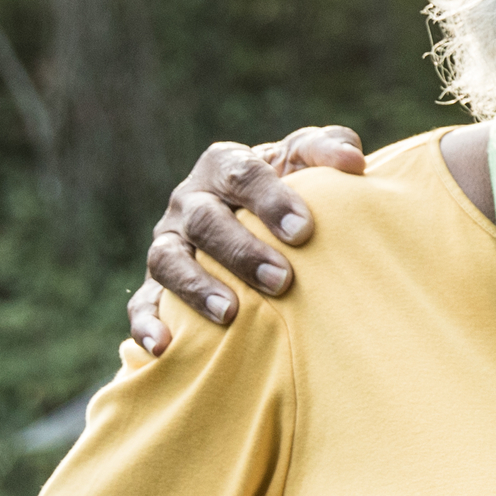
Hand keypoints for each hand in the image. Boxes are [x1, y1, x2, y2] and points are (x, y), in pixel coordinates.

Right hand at [128, 128, 369, 356]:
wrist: (257, 224)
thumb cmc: (288, 189)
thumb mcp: (307, 162)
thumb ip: (330, 149)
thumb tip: (353, 163)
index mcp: (223, 165)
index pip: (241, 174)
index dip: (270, 200)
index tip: (303, 231)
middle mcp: (189, 201)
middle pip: (204, 220)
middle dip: (241, 251)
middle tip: (282, 280)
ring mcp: (169, 243)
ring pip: (168, 260)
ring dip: (196, 287)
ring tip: (230, 313)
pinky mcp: (156, 284)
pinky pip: (142, 304)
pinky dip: (147, 323)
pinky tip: (164, 345)